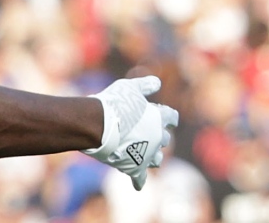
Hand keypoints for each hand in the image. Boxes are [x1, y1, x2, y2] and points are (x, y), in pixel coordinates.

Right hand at [83, 76, 178, 190]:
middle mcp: (158, 138)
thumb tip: (157, 82)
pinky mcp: (134, 168)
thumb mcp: (129, 87)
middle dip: (157, 135)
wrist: (96, 125)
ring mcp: (147, 154)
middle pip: (164, 139)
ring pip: (156, 159)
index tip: (161, 113)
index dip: (166, 115)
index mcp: (160, 118)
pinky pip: (139, 178)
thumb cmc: (113, 103)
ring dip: (151, 155)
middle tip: (144, 130)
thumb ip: (145, 85)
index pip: (171, 117)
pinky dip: (138, 181)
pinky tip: (137, 185)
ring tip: (142, 152)